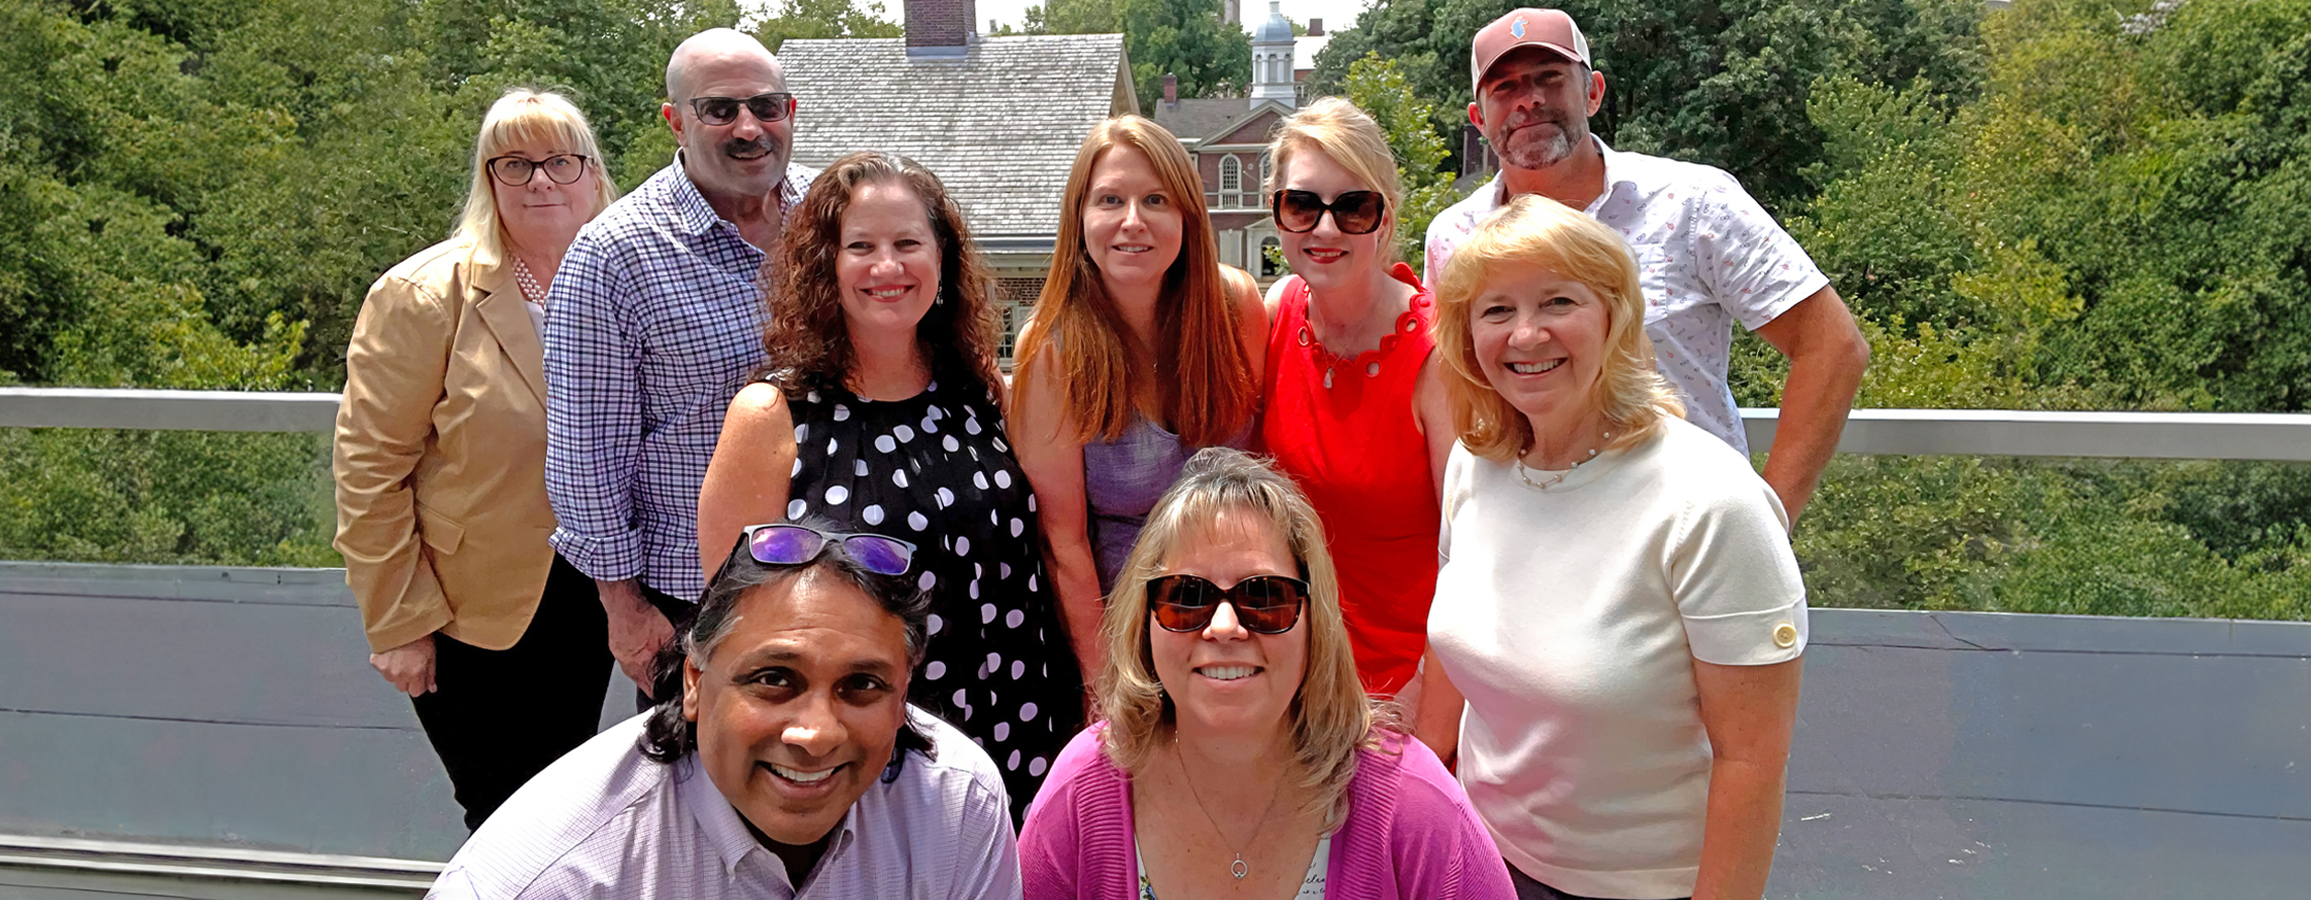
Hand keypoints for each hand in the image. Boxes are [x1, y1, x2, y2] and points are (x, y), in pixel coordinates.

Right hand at [370, 634, 437, 697]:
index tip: (420, 678)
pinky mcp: (375, 662)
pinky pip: (381, 668)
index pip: (416, 692)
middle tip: (410, 664)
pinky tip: (391, 653)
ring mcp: (385, 669)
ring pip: (391, 678)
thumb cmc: (419, 634)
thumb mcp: (432, 654)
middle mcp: (399, 674)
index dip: (419, 684)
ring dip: (395, 671)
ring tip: (401, 656)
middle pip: (402, 687)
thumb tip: (431, 688)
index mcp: (414, 674)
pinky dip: (385, 663)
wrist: (401, 620)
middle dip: (407, 679)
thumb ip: (431, 674)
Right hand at [598, 578, 674, 697]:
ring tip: (651, 657)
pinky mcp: (615, 647)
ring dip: (643, 666)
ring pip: (634, 670)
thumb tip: (683, 661)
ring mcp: (620, 656)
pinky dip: (635, 655)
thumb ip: (674, 652)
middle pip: (642, 682)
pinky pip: (626, 658)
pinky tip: (641, 646)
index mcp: (642, 666)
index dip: (660, 692)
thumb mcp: (667, 636)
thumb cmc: (644, 617)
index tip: (666, 691)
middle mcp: (629, 665)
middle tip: (661, 673)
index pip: (650, 691)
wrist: (625, 603)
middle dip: (652, 679)